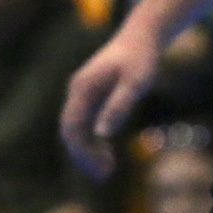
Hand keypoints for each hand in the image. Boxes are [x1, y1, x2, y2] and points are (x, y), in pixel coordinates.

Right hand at [60, 22, 160, 180]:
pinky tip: (107, 154)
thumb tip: (102, 134)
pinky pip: (85, 124)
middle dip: (84, 155)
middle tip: (105, 175)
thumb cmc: (141, 59)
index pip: (72, 127)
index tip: (101, 168)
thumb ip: (119, 105)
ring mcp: (82, 94)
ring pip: (77, 129)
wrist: (141, 37)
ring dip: (87, 151)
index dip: (82, 151)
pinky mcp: (91, 96)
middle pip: (70, 131)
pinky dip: (93, 141)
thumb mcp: (135, 83)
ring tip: (107, 170)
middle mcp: (77, 91)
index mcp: (83, 88)